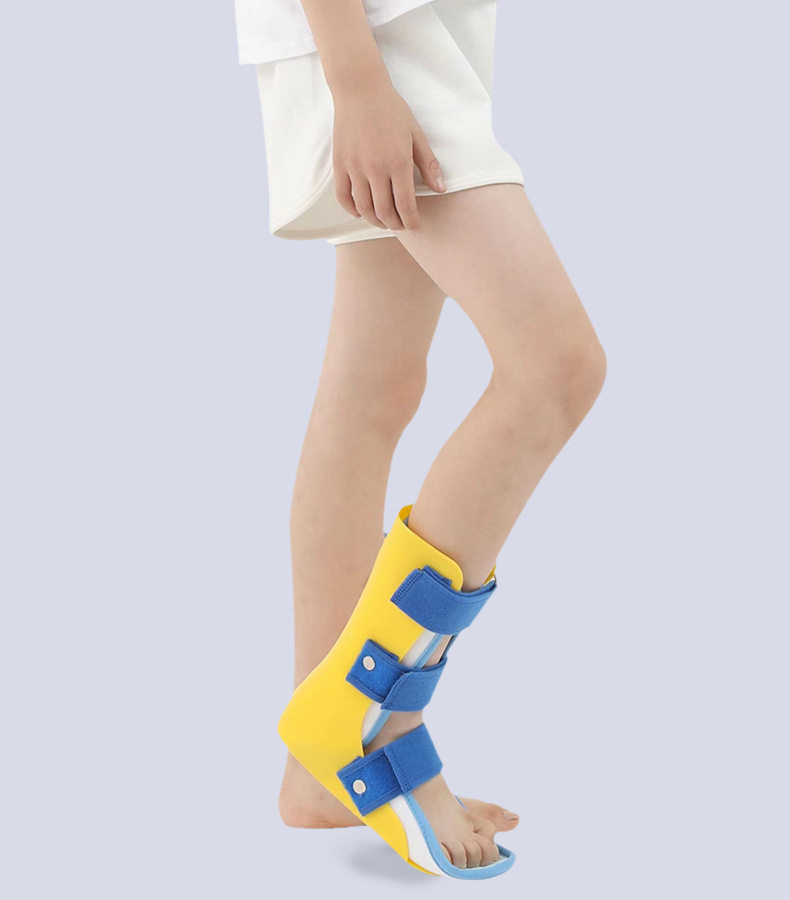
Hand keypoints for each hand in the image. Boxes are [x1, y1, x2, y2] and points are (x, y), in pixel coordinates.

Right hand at [331, 79, 445, 230]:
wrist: (360, 89)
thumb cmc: (392, 110)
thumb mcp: (416, 134)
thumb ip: (428, 164)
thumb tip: (441, 189)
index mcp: (398, 162)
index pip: (405, 205)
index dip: (411, 221)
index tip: (415, 225)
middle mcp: (375, 169)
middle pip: (384, 212)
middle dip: (395, 224)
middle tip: (401, 224)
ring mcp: (355, 168)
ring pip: (364, 208)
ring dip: (375, 221)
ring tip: (384, 221)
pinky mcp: (340, 165)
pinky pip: (344, 197)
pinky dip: (352, 210)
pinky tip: (362, 211)